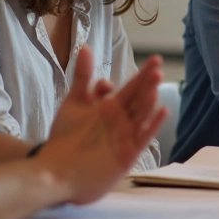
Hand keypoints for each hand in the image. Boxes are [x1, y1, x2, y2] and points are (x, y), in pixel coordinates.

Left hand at [41, 47, 166, 203]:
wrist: (55, 171)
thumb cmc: (65, 139)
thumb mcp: (74, 102)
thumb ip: (83, 76)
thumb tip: (86, 46)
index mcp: (112, 107)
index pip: (132, 87)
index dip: (143, 74)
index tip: (153, 60)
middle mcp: (122, 121)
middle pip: (139, 98)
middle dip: (148, 82)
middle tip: (157, 65)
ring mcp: (126, 137)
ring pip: (142, 114)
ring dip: (151, 99)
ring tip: (156, 82)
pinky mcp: (127, 154)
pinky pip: (144, 137)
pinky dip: (153, 124)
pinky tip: (162, 110)